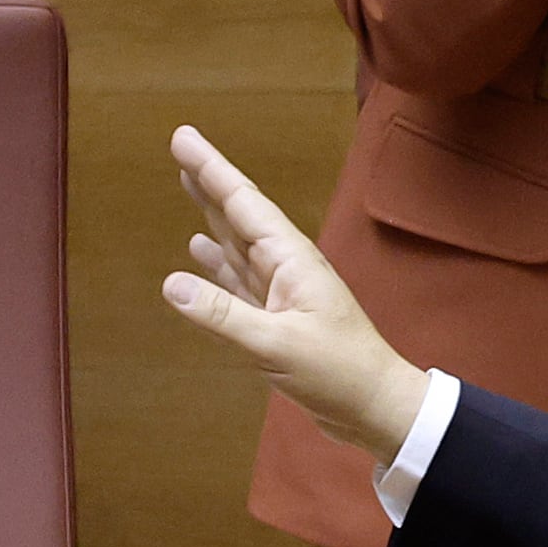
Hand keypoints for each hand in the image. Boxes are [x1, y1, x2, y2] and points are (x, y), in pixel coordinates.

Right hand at [160, 125, 428, 462]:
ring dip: (211, 214)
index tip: (184, 138)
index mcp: (291, 260)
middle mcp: (285, 267)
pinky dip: (216, 264)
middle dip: (209, 181)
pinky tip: (198, 252)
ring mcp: (281, 291)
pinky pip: (238, 280)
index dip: (211, 170)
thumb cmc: (339, 373)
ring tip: (188, 185)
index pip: (242, 204)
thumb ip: (224, 316)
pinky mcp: (277, 317)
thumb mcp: (278, 345)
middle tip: (181, 147)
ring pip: (237, 243)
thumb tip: (171, 285)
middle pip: (239, 214)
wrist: (375, 407)